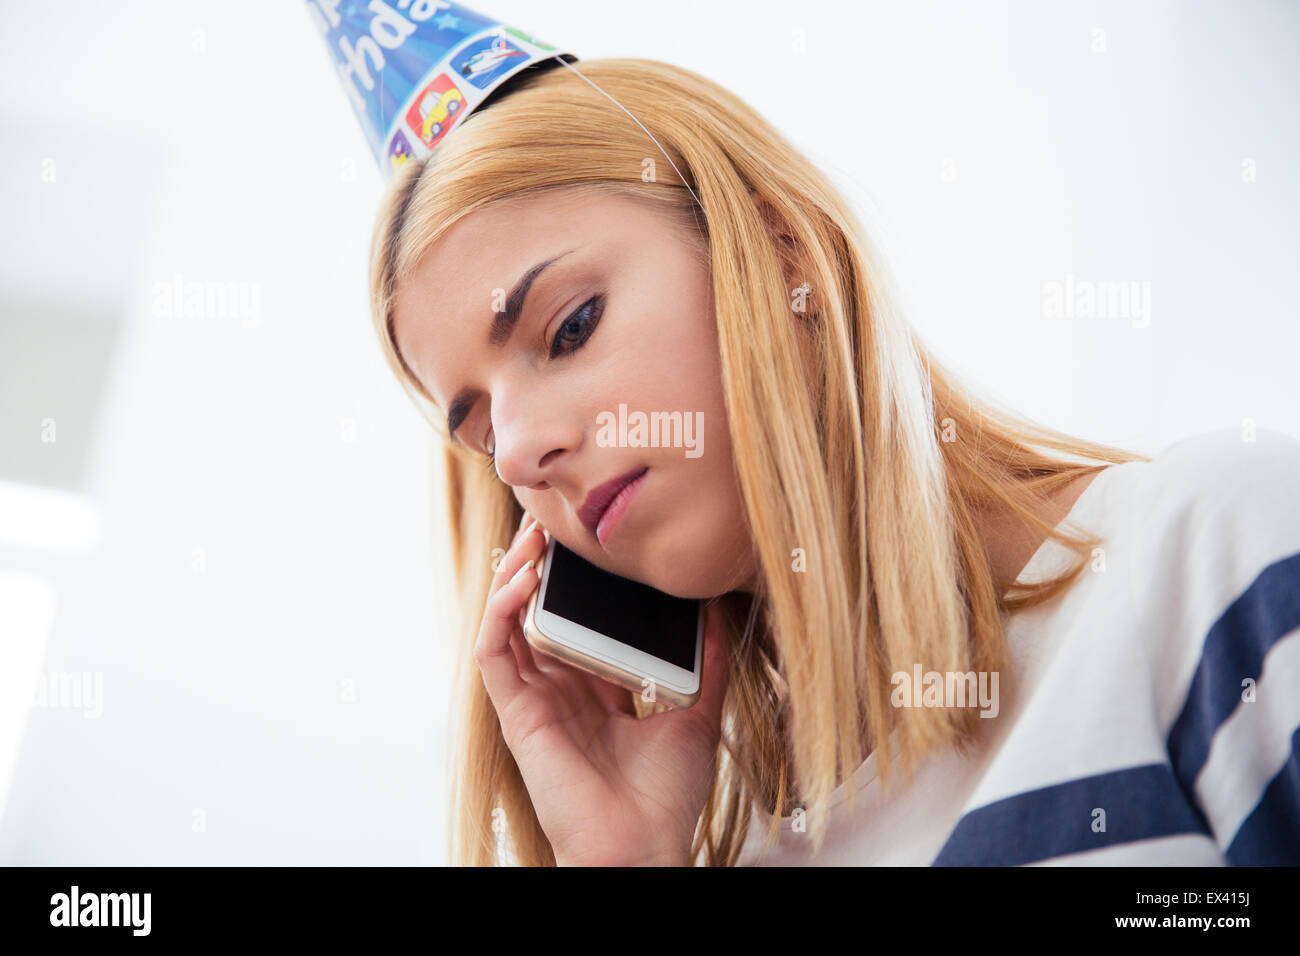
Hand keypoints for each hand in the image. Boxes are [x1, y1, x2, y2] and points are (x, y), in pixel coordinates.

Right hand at [475, 511, 731, 865]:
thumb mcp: (695, 713)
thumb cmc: (665, 797)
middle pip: (538, 612)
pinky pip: (494, 651)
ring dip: (515, 574)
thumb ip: (706, 663)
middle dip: (541, 564)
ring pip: (508, 622)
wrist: (645, 846)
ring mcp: (534, 699)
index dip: (577, 580)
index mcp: (595, 689)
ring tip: (534, 533)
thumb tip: (720, 611)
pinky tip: (522, 578)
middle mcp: (559, 689)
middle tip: (555, 517)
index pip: (577, 620)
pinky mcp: (515, 712)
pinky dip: (502, 610)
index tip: (592, 539)